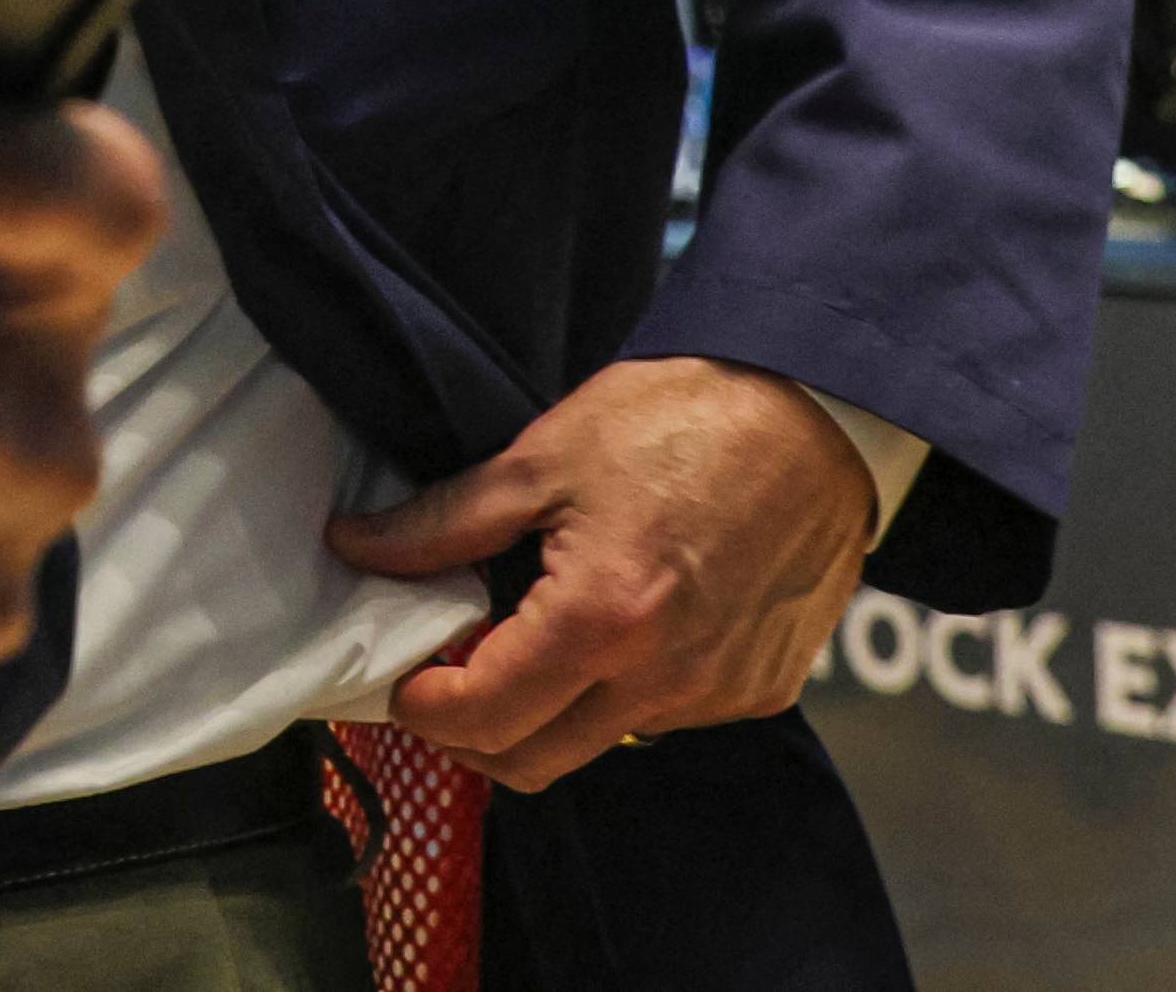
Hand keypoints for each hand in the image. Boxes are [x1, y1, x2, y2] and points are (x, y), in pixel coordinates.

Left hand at [322, 355, 870, 793]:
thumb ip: (442, 521)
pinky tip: (621, 624)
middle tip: (448, 673)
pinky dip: (625, 690)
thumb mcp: (543, 459)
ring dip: (551, 711)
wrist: (819, 412)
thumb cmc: (683, 418)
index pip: (481, 717)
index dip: (421, 707)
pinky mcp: (763, 690)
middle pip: (533, 763)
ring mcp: (721, 693)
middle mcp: (665, 678)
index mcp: (601, 620)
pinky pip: (669, 717)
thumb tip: (356, 545)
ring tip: (533, 636)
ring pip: (600, 743)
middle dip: (472, 733)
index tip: (403, 677)